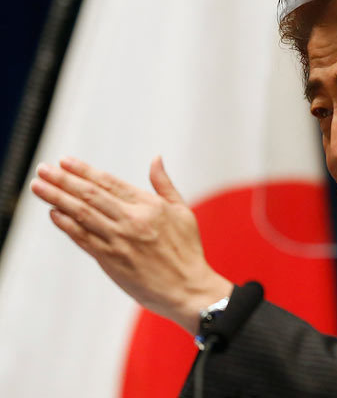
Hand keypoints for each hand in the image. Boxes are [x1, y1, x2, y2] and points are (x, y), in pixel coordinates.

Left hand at [30, 156, 232, 333]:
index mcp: (150, 206)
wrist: (187, 288)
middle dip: (63, 180)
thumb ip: (164, 184)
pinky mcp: (111, 260)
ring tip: (38, 187)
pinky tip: (54, 213)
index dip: (84, 171)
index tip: (65, 161)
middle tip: (43, 169)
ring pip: (82, 214)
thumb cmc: (187, 250)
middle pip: (90, 195)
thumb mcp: (182, 211)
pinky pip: (83, 239)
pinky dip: (66, 225)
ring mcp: (119, 241)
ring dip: (57, 198)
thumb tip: (156, 158)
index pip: (109, 183)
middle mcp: (132, 221)